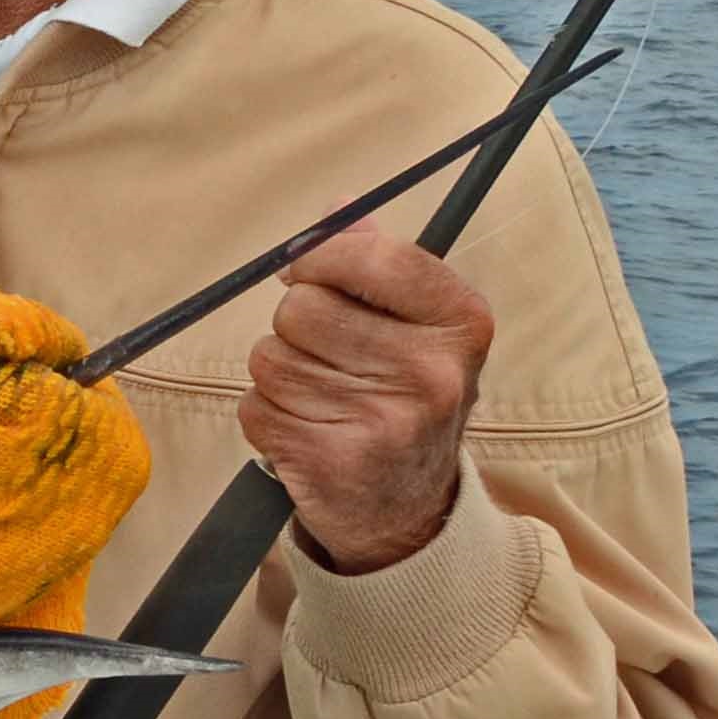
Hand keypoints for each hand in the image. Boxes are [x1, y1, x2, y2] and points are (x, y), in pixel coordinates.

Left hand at [240, 218, 491, 575]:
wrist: (409, 509)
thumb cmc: (402, 395)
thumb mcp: (415, 326)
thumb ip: (376, 261)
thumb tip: (336, 209)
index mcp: (461, 322)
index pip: (370, 256)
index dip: (318, 257)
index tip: (305, 269)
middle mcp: (433, 372)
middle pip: (301, 308)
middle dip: (296, 326)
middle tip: (328, 355)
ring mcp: (385, 421)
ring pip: (270, 357)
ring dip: (278, 373)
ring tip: (321, 397)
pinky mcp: (332, 461)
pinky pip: (256, 405)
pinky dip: (267, 415)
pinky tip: (308, 429)